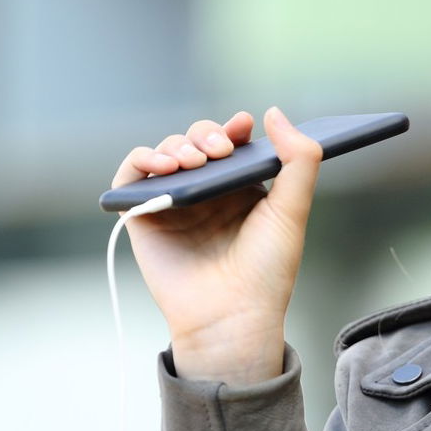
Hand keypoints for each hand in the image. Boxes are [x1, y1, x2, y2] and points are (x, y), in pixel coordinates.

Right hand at [109, 107, 323, 384]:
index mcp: (239, 187)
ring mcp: (172, 203)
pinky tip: (165, 166)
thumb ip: (299, 160)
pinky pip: (131, 175)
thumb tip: (273, 113)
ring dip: (177, 146)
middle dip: (205, 134)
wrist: (233, 317)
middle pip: (195, 140)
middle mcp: (205, 192)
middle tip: (219, 149)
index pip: (230, 142)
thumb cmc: (266, 272)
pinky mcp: (143, 217)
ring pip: (165, 152)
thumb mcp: (292, 210)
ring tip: (194, 162)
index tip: (242, 126)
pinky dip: (142, 160)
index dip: (233, 127)